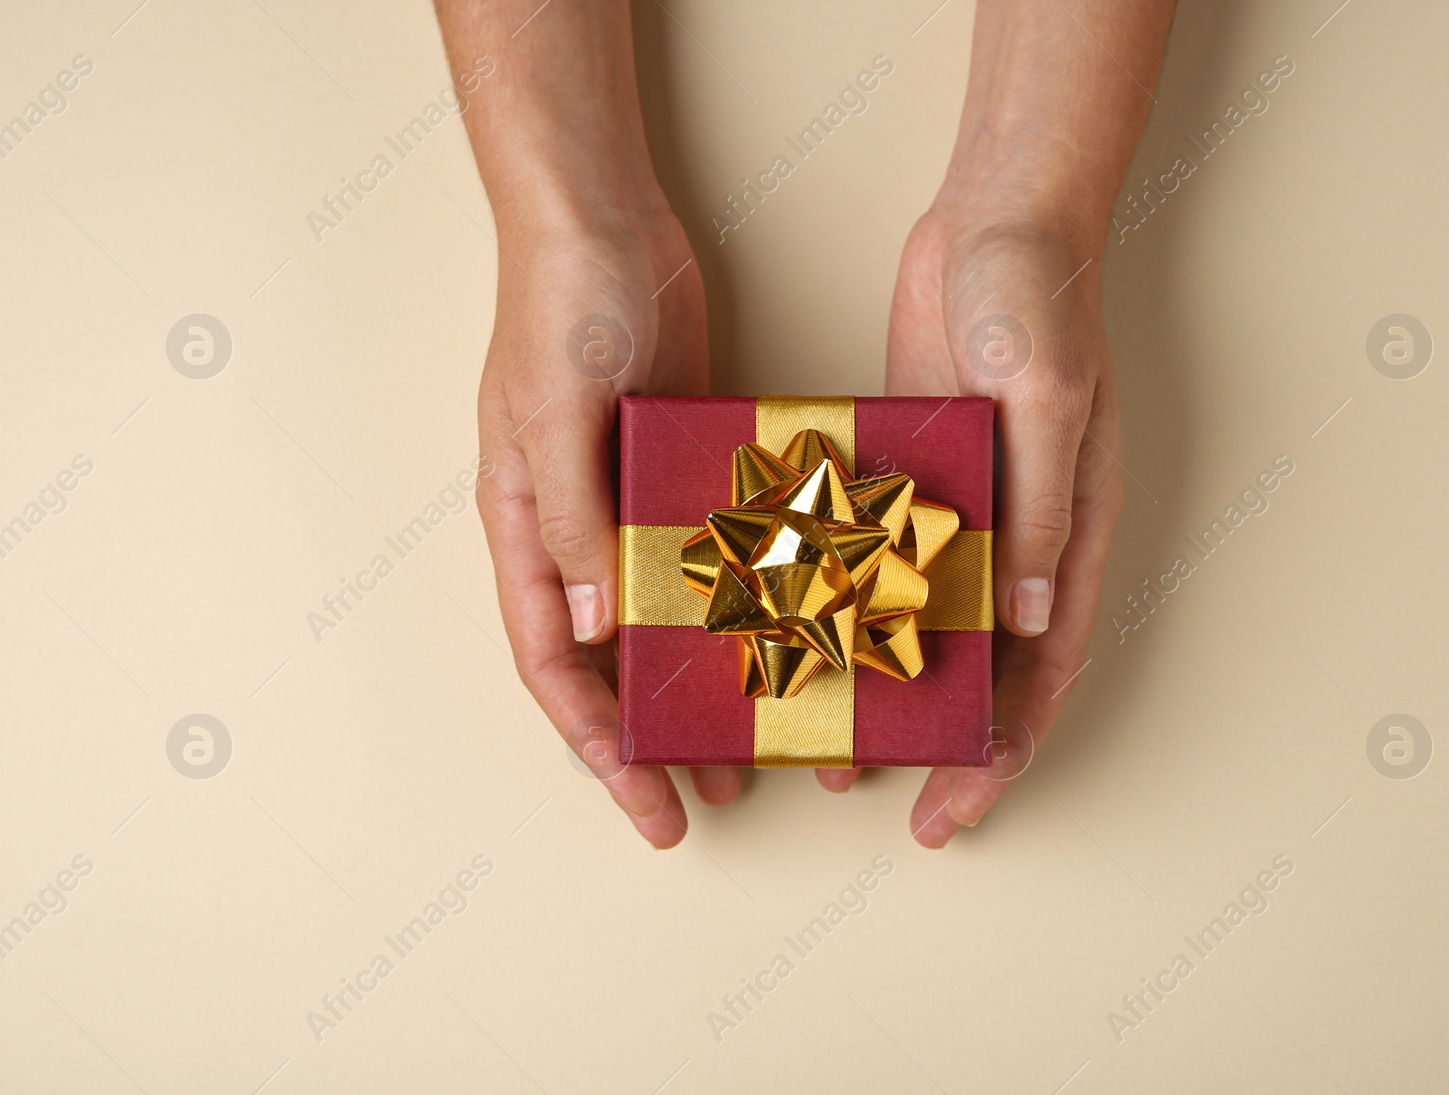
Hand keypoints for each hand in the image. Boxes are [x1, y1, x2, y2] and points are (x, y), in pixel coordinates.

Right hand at [475, 201, 741, 847]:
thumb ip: (573, 519)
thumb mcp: (559, 412)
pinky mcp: (679, 468)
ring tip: (757, 741)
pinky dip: (739, 601)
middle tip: (711, 798)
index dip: (594, 743)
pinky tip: (786, 632)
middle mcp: (574, 527)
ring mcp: (629, 500)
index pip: (550, 662)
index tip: (645, 803)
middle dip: (652, 737)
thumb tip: (589, 629)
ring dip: (704, 680)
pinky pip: (710, 557)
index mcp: (525, 524)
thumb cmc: (562, 302)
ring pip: (663, 619)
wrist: (601, 213)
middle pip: (606, 660)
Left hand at [814, 198, 1123, 846]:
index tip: (956, 808)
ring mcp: (965, 507)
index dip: (1004, 748)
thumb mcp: (1045, 404)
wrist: (998, 217)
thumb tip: (1024, 624)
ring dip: (884, 682)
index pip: (1044, 669)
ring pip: (927, 621)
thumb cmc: (1038, 301)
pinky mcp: (915, 474)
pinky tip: (802, 632)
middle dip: (939, 740)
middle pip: (986, 666)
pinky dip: (853, 603)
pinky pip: (887, 558)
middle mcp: (1021, 534)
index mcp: (1071, 529)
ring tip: (822, 733)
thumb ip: (1037, 513)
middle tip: (877, 796)